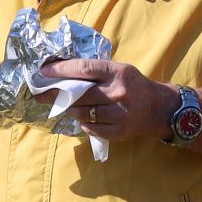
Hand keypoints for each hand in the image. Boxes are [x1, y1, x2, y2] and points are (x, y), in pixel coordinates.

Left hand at [41, 57, 174, 144]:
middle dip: (57, 94)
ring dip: (70, 110)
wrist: (159, 108)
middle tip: (42, 95)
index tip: (43, 72)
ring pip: (83, 113)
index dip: (60, 71)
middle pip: (79, 95)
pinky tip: (86, 118)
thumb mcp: (119, 70)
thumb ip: (95, 71)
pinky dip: (84, 123)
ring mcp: (119, 114)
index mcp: (117, 72)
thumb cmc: (134, 85)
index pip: (83, 69)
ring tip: (68, 107)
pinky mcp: (119, 131)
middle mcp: (118, 92)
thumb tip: (62, 73)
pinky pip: (91, 128)